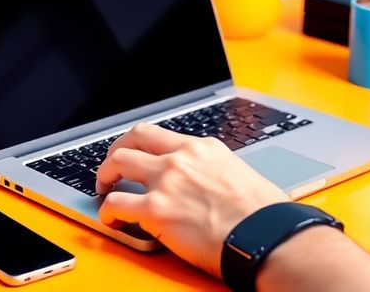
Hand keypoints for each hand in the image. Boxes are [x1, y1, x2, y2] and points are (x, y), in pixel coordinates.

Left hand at [95, 123, 288, 276]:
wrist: (265, 234)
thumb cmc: (261, 213)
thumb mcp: (238, 174)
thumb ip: (213, 172)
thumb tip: (206, 185)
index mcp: (204, 147)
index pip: (160, 135)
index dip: (142, 145)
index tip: (138, 154)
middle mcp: (182, 157)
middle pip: (133, 138)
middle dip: (117, 151)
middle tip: (112, 166)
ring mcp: (166, 181)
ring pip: (118, 163)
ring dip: (105, 175)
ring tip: (104, 189)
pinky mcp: (156, 209)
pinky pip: (116, 204)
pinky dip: (107, 212)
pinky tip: (110, 220)